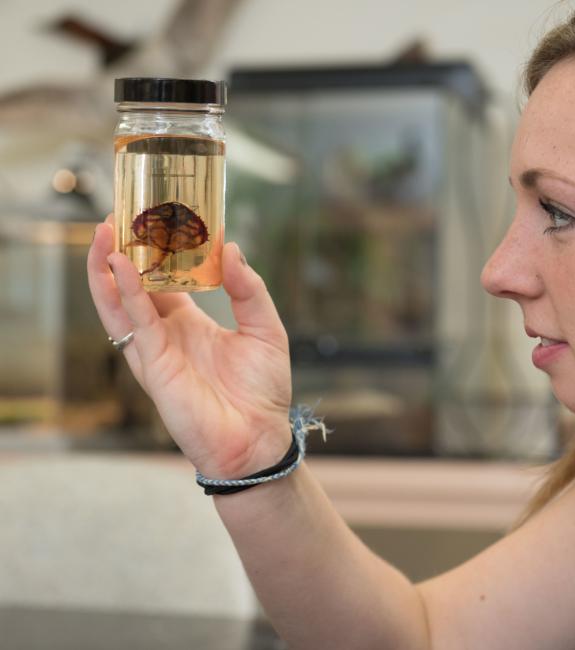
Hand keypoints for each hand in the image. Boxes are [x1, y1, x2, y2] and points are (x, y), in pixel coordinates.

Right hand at [87, 217, 291, 478]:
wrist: (259, 437)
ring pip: (120, 303)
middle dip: (122, 253)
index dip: (153, 253)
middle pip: (134, 287)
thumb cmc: (263, 389)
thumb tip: (232, 247)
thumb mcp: (266, 329)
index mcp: (190, 323)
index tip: (150, 219)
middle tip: (117, 215)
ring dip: (108, 268)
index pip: (162, 280)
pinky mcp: (154, 366)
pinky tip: (122, 265)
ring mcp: (155, 350)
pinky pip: (135, 324)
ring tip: (105, 230)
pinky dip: (126, 294)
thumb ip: (250, 289)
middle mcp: (166, 334)